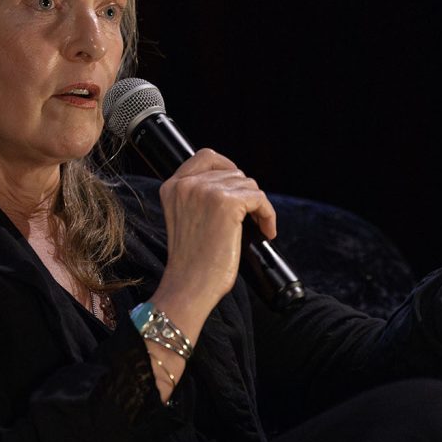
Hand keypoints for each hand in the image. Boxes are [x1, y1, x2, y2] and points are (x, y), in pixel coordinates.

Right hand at [150, 149, 275, 348]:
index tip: (239, 187)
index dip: (228, 167)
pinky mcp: (228, 203)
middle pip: (233, 172)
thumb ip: (198, 197)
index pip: (206, 156)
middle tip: (251, 217)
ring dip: (257, 206)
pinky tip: (266, 231)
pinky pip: (260, 199)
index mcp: (173, 186)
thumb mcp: (185, 218)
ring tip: (257, 227)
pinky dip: (268, 215)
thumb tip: (233, 183)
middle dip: (245, 194)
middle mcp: (187, 184)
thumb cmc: (190, 261)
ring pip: (248, 185)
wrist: (189, 285)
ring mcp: (207, 191)